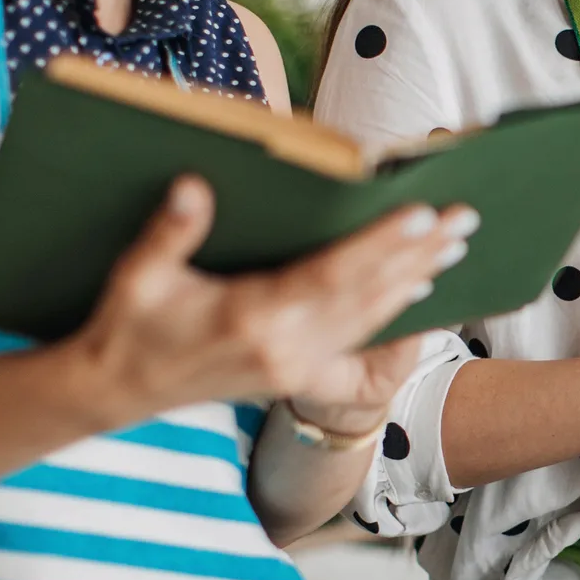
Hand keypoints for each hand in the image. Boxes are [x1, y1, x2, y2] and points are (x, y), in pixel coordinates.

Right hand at [71, 176, 475, 426]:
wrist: (114, 393)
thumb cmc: (126, 327)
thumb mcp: (138, 277)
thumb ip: (170, 232)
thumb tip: (194, 187)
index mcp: (251, 320)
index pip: (332, 276)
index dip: (380, 245)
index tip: (421, 215)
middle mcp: (285, 350)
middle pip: (369, 296)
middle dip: (419, 255)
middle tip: (465, 218)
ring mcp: (294, 369)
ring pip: (371, 320)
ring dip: (416, 281)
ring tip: (454, 245)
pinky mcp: (295, 378)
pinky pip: (357, 345)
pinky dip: (392, 315)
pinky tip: (419, 291)